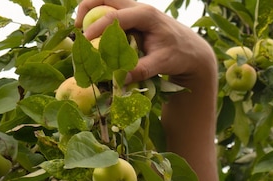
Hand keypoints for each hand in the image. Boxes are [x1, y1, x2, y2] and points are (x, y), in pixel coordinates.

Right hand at [75, 0, 215, 84]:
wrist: (194, 51)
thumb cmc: (181, 55)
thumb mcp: (163, 63)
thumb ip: (141, 70)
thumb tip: (119, 81)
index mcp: (146, 15)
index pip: (115, 16)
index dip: (97, 27)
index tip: (84, 39)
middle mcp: (140, 8)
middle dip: (87, 7)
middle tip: (78, 28)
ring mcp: (136, 11)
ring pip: (107, 2)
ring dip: (92, 13)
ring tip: (85, 34)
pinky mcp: (135, 18)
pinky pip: (113, 14)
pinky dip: (101, 22)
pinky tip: (98, 40)